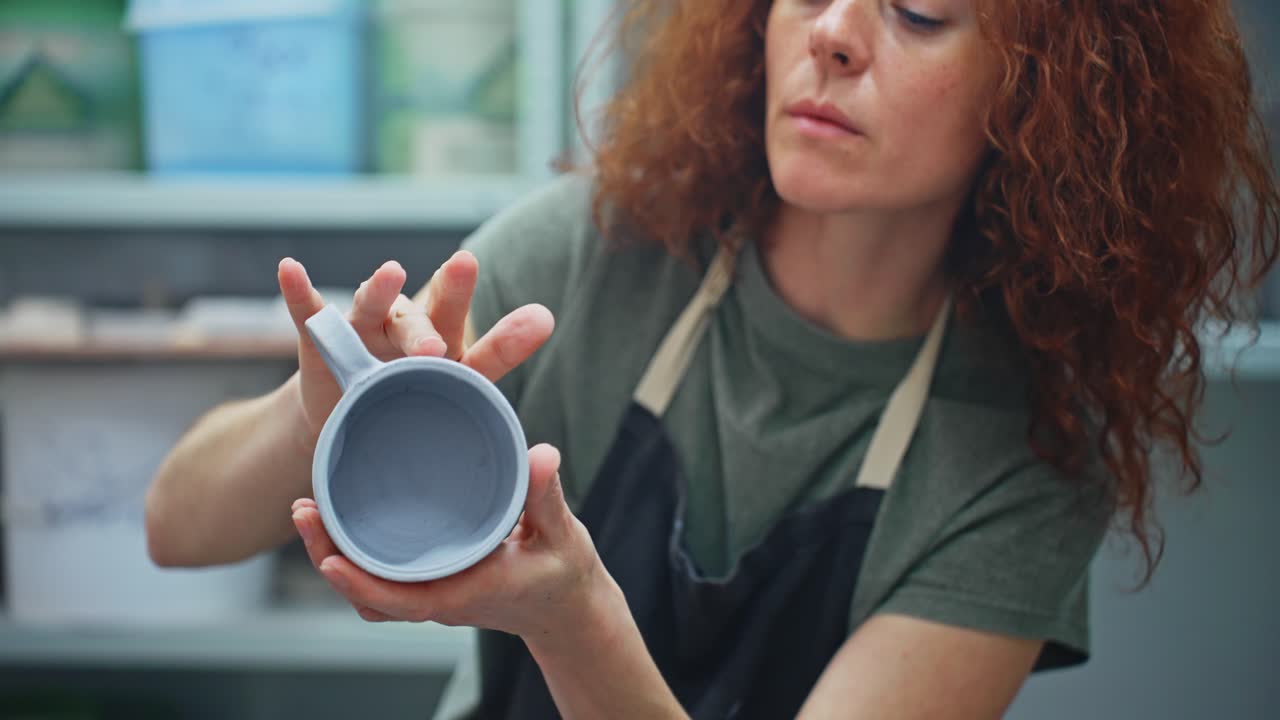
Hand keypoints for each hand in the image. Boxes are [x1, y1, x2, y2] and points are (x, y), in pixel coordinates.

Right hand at [276, 251, 553, 447]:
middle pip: (428, 322)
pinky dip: (299, 292)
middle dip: (436, 322)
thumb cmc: (410, 421)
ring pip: (375, 308)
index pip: (483, 351)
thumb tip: (536, 471)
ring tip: (392, 273)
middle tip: (441, 342)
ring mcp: (366, 334)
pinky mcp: (322, 342)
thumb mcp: (439, 433)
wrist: (348, 426)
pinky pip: (309, 314)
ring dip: (382, 292)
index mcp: (451, 363)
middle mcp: (412, 336)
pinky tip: (290, 268)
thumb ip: (479, 438)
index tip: (542, 320)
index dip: (509, 339)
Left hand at [290, 444, 614, 642]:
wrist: (565, 605)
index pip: (405, 600)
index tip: (328, 562)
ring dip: (332, 554)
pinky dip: (351, 556)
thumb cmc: (562, 572)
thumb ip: (547, 494)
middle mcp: (441, 596)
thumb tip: (542, 454)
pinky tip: (335, 521)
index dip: (362, 584)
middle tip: (303, 512)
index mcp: (469, 591)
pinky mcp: (428, 580)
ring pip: (368, 587)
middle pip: (370, 593)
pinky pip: (379, 577)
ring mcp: (431, 590)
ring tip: (306, 512)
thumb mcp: (562, 533)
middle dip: (329, 557)